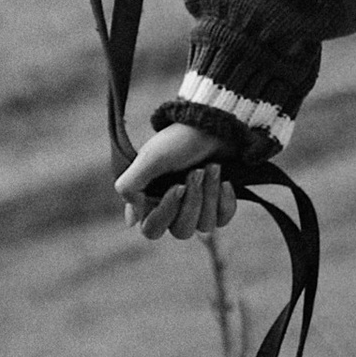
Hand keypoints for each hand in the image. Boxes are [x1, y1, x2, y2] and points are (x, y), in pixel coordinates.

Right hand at [115, 123, 242, 241]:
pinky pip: (222, 219)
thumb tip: (131, 221)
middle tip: (198, 171)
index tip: (177, 186)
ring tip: (213, 167)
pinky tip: (225, 180)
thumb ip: (130, 186)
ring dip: (210, 195)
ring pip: (203, 226)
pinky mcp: (217, 205)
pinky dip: (225, 200)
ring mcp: (196, 208)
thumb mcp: (151, 158)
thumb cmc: (180, 140)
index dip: (166, 212)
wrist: (215, 125)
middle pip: (181, 231)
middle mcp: (172, 208)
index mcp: (149, 199)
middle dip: (193, 200)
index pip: (151, 229)